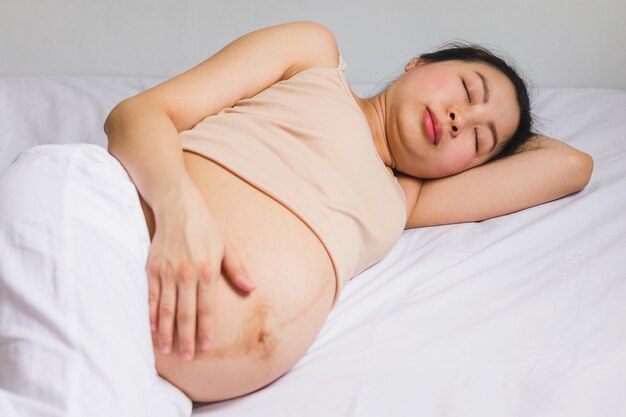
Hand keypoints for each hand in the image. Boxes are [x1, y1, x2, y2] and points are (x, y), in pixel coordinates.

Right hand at [146, 180, 254, 360]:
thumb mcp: (227, 246)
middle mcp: (186, 274)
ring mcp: (167, 272)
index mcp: (207, 270)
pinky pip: (150, 296)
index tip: (205, 347)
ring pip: (165, 308)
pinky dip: (150, 313)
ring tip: (167, 350)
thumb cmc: (206, 227)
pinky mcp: (152, 268)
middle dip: (186, 337)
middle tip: (187, 357)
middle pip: (185, 313)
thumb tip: (252, 289)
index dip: (205, 329)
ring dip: (166, 331)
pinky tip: (151, 328)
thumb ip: (238, 270)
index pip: (206, 308)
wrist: (178, 207)